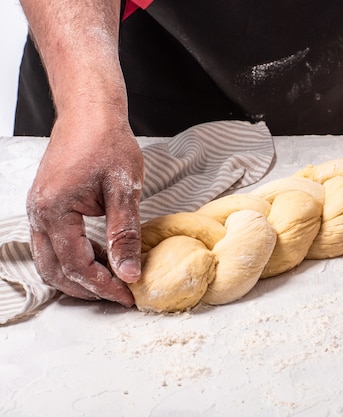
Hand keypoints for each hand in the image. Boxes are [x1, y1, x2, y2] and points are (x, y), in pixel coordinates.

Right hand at [26, 115, 143, 305]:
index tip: (130, 295)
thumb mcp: (123, 189)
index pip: (77, 266)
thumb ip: (124, 234)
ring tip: (114, 280)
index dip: (104, 286)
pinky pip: (54, 245)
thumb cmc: (107, 143)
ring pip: (51, 261)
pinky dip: (76, 258)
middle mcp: (38, 214)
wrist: (89, 112)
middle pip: (56, 271)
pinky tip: (103, 256)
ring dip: (80, 276)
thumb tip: (129, 273)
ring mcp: (38, 211)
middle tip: (121, 295)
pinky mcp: (46, 207)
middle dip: (89, 289)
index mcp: (54, 211)